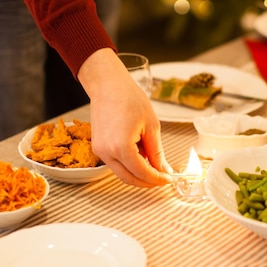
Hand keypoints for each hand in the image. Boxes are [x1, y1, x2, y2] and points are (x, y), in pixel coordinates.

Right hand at [78, 48, 172, 186]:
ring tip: (154, 163)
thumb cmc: (128, 98)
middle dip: (147, 181)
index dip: (157, 179)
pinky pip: (115, 163)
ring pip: (121, 173)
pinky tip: (141, 155)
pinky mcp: (98, 147)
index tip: (169, 178)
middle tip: (163, 177)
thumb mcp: (151, 126)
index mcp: (120, 147)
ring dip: (138, 173)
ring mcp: (99, 150)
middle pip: (129, 179)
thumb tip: (163, 169)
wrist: (108, 85)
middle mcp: (106, 152)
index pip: (142, 173)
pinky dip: (129, 164)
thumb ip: (157, 152)